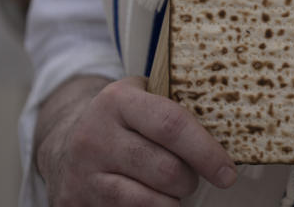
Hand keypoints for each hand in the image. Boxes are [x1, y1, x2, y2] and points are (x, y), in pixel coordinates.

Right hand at [35, 76, 236, 205]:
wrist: (65, 142)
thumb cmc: (121, 120)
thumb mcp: (141, 97)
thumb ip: (175, 105)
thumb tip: (228, 127)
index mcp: (118, 101)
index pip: (171, 125)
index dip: (206, 151)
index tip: (227, 171)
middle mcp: (96, 136)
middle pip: (165, 170)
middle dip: (190, 179)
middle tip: (193, 177)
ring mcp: (83, 172)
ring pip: (148, 200)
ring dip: (172, 200)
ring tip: (174, 190)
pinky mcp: (74, 202)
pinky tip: (154, 201)